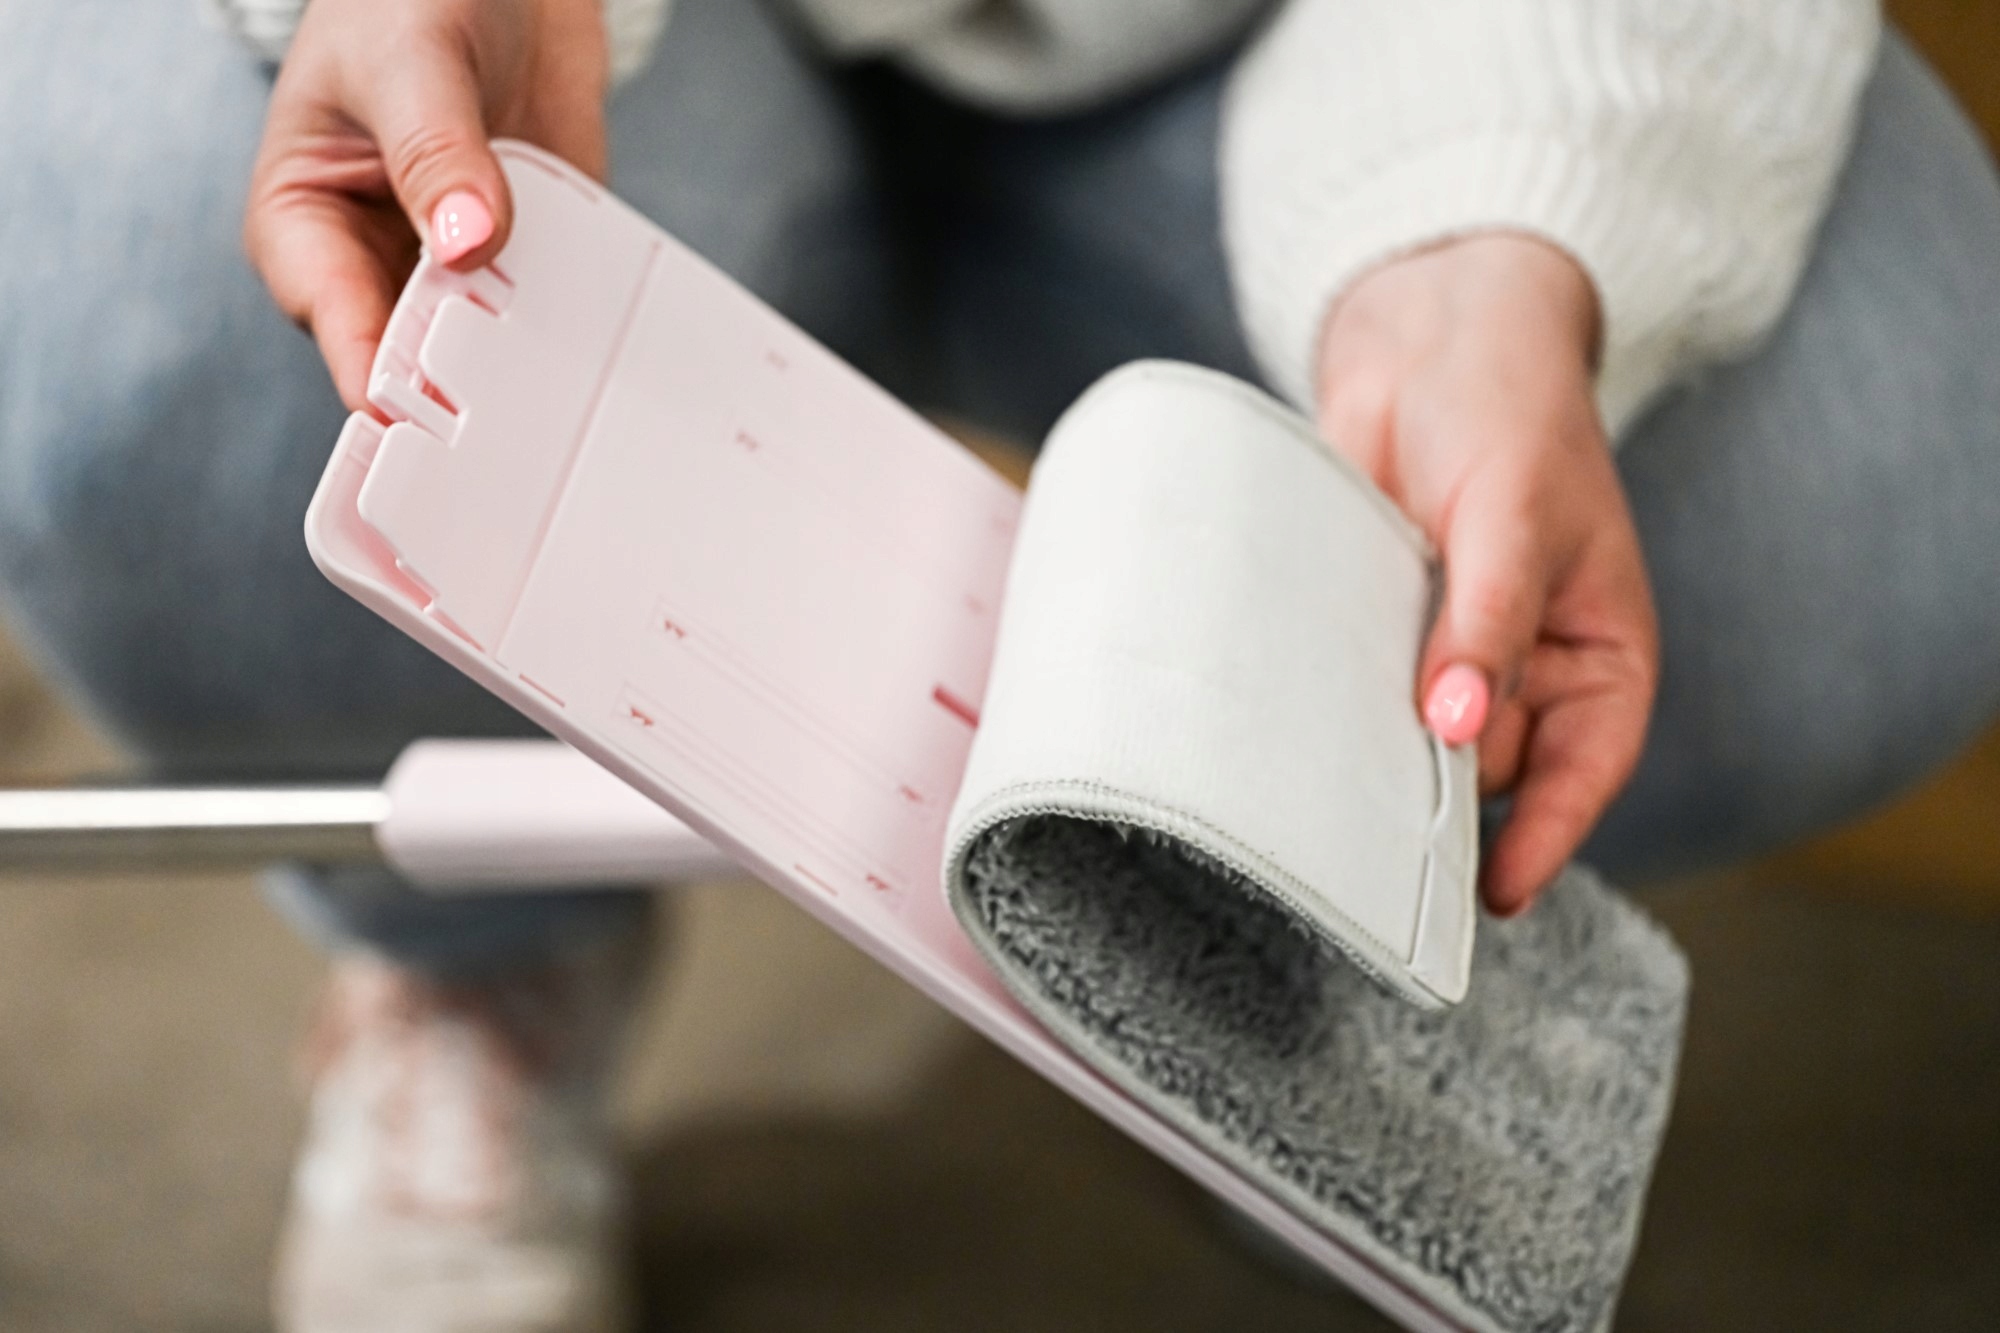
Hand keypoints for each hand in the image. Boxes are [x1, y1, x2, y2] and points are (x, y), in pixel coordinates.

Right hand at [244, 0, 609, 407]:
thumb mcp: (410, 59)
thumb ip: (437, 150)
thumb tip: (467, 241)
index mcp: (305, 225)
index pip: (336, 322)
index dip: (380, 376)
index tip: (426, 412)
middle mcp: (377, 261)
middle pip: (414, 360)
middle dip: (463, 385)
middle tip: (516, 407)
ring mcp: (458, 269)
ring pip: (490, 353)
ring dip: (530, 366)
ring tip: (567, 380)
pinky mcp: (529, 260)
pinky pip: (556, 312)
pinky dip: (580, 323)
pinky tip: (606, 332)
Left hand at [1316, 234, 1657, 915]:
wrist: (1431, 333)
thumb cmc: (1509, 410)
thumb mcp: (1516, 512)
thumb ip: (1489, 619)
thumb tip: (1459, 723)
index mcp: (1599, 655)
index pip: (1583, 770)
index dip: (1544, 837)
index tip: (1494, 896)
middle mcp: (1527, 670)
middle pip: (1491, 772)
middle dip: (1442, 809)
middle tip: (1377, 849)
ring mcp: (1451, 654)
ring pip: (1418, 743)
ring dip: (1380, 767)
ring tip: (1329, 799)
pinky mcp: (1385, 630)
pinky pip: (1363, 694)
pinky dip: (1337, 717)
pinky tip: (1297, 736)